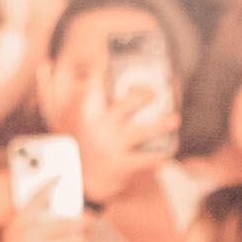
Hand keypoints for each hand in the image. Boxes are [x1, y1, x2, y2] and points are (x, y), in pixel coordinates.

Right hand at [78, 46, 176, 193]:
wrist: (77, 185)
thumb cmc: (81, 146)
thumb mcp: (73, 121)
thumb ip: (77, 98)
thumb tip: (68, 70)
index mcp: (86, 113)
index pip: (96, 83)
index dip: (107, 66)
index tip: (116, 57)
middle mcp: (99, 126)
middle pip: (126, 104)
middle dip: (144, 95)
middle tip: (154, 92)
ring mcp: (112, 145)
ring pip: (143, 131)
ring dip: (162, 124)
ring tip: (174, 120)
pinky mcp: (123, 164)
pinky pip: (149, 158)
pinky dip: (162, 153)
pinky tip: (170, 149)